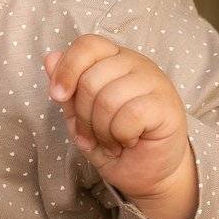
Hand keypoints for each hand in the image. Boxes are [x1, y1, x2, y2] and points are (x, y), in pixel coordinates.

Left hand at [44, 36, 197, 218]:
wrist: (147, 173)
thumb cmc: (114, 141)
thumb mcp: (80, 116)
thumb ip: (67, 88)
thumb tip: (51, 58)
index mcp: (114, 59)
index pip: (87, 45)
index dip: (67, 69)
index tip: (57, 96)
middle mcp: (136, 63)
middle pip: (91, 78)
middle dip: (83, 116)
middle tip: (92, 135)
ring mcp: (155, 82)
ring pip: (109, 98)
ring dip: (102, 130)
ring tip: (111, 141)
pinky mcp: (167, 105)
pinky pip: (131, 114)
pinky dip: (122, 135)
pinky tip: (129, 141)